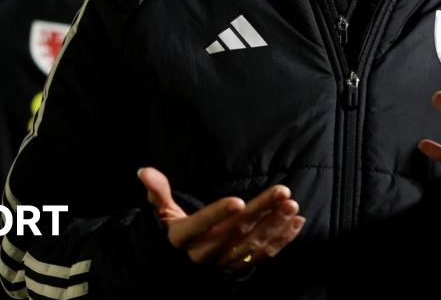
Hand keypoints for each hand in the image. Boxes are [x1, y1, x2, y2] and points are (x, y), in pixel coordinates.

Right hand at [138, 166, 305, 270]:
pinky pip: (263, 255)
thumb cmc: (172, 233)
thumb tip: (144, 170)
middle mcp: (204, 253)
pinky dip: (282, 240)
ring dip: (276, 225)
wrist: (178, 270)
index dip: (218, 214)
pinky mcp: (240, 266)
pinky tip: (296, 222)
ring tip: (292, 205)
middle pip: (235, 231)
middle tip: (282, 192)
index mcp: (182, 237)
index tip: (238, 200)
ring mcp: (224, 261)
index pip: (199, 225)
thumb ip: (157, 192)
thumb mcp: (160, 214)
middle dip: (261, 211)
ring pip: (252, 244)